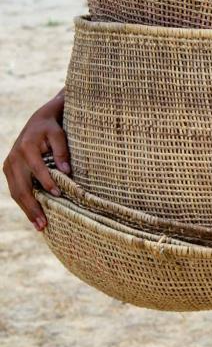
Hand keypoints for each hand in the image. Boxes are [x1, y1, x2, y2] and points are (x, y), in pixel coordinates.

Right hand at [4, 94, 70, 231]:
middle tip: (44, 224)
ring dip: (27, 210)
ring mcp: (9, 165)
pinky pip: (15, 190)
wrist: (38, 120)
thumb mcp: (60, 134)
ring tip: (39, 225)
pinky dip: (24, 203)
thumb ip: (62, 151)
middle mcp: (14, 157)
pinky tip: (33, 215)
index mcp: (27, 147)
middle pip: (22, 187)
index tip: (58, 195)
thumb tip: (68, 172)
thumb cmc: (52, 128)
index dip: (47, 183)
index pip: (37, 169)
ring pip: (16, 192)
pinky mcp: (9, 170)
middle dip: (33, 207)